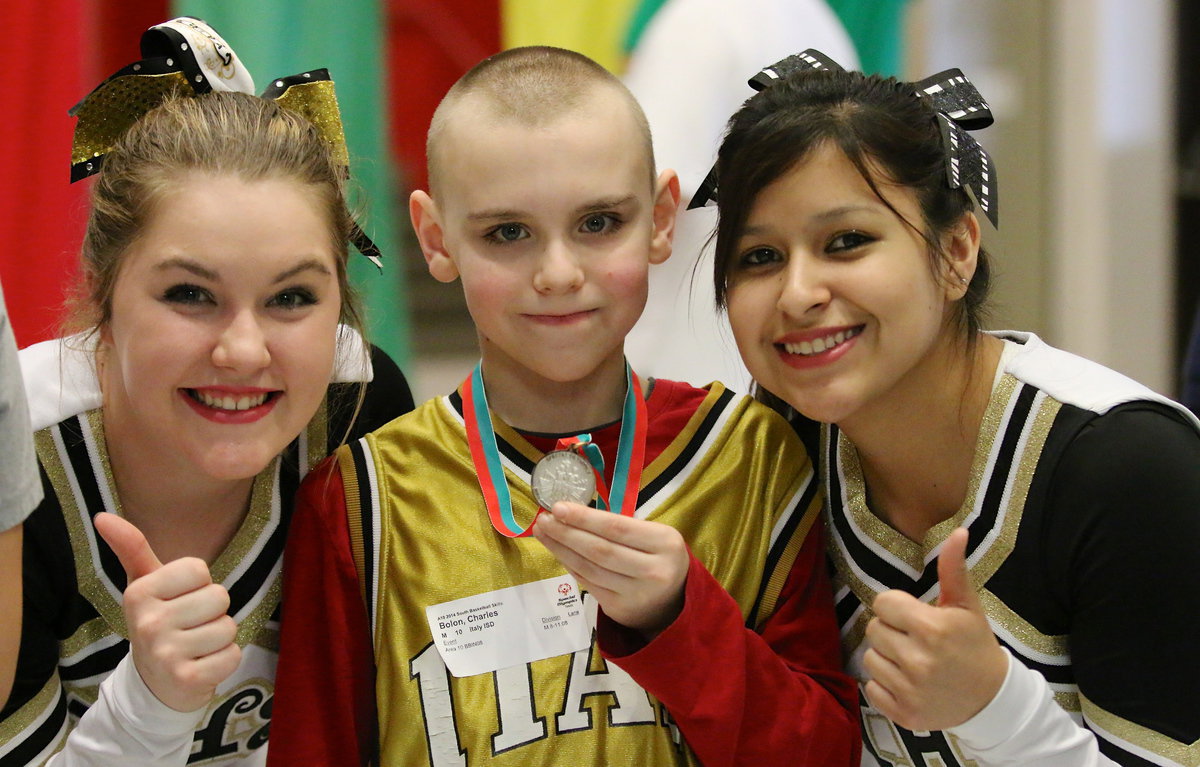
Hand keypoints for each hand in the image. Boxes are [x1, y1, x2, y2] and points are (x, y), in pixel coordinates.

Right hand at [94, 512, 240, 712]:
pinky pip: (233, 655)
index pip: (199, 569)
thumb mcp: (144, 584)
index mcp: (138, 593)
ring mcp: (165, 654)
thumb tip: (102, 515)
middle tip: (189, 627)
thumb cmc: (158, 622)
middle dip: (212, 612)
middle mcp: (148, 622)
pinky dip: (225, 661)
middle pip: (218, 596)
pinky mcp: (187, 680)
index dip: (198, 585)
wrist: (154, 686)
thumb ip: (132, 548)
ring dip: (219, 638)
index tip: (179, 601)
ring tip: (196, 647)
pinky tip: (202, 666)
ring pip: (228, 627)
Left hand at [532, 502, 688, 638]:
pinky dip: (570, 565)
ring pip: (590, 569)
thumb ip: (622, 527)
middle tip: (543, 519)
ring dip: (562, 549)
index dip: (585, 518)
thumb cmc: (658, 558)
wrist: (674, 602)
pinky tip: (558, 551)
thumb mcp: (655, 536)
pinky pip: (588, 583)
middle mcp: (653, 571)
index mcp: (665, 543)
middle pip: (600, 550)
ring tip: (543, 532)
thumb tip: (572, 513)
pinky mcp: (620, 609)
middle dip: (567, 533)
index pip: (618, 528)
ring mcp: (636, 594)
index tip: (558, 507)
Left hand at [862, 527, 1007, 730]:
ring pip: (869, 658)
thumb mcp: (966, 607)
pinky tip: (909, 683)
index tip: (915, 617)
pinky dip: (885, 685)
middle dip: (892, 632)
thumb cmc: (974, 645)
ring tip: (913, 662)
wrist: (992, 700)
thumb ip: (953, 569)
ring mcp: (910, 690)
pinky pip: (871, 688)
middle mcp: (919, 660)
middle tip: (916, 641)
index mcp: (932, 628)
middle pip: (873, 630)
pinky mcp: (904, 714)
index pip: (882, 603)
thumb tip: (957, 531)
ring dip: (886, 658)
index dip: (896, 608)